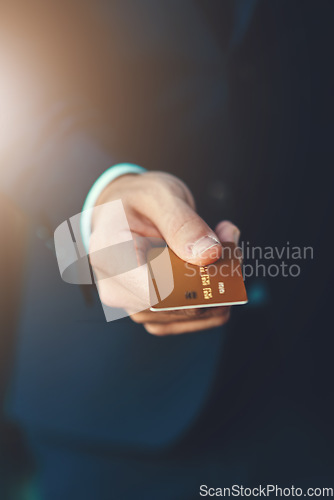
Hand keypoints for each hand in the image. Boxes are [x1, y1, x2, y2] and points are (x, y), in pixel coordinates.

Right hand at [89, 171, 239, 334]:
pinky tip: (216, 263)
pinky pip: (196, 317)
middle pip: (180, 304)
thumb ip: (183, 223)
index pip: (155, 291)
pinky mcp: (156, 314)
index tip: (221, 252)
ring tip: (224, 243)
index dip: (195, 282)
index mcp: (111, 257)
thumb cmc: (135, 201)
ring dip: (221, 284)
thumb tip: (209, 254)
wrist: (122, 213)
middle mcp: (119, 290)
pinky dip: (218, 294)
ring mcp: (137, 306)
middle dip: (217, 275)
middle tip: (229, 238)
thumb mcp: (159, 195)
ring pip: (194, 314)